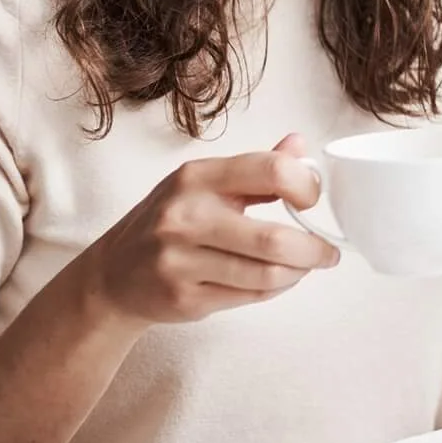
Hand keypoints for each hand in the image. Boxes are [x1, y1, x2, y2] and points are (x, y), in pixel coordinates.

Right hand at [77, 133, 336, 325]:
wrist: (113, 274)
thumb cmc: (170, 222)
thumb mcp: (204, 184)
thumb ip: (256, 167)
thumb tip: (301, 144)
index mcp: (197, 177)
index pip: (271, 171)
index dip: (307, 187)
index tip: (313, 200)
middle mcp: (185, 216)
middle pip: (275, 239)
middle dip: (314, 249)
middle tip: (328, 252)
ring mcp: (180, 261)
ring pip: (266, 274)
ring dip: (298, 273)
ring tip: (304, 266)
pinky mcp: (184, 298)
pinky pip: (250, 296)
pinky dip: (275, 290)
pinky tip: (276, 280)